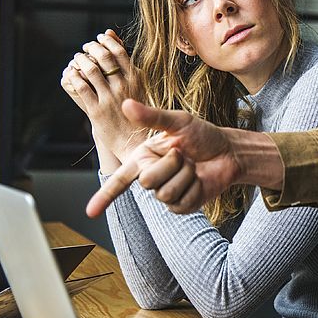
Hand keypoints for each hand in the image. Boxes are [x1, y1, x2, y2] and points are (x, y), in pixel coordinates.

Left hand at [60, 30, 144, 162]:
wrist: (135, 141)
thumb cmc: (138, 112)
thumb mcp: (138, 86)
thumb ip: (127, 64)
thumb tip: (112, 36)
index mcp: (136, 79)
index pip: (119, 51)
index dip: (106, 41)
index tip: (99, 38)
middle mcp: (123, 87)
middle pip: (104, 57)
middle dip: (92, 47)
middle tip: (86, 47)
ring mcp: (109, 98)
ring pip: (90, 70)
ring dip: (80, 60)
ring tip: (77, 58)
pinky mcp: (96, 110)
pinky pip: (81, 87)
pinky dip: (74, 76)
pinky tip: (72, 73)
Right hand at [85, 99, 243, 216]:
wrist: (228, 151)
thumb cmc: (202, 135)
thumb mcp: (179, 121)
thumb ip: (152, 116)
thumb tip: (125, 104)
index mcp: (143, 158)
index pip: (120, 180)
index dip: (104, 196)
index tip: (89, 212)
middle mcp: (151, 176)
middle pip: (147, 181)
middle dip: (171, 164)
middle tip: (184, 154)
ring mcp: (167, 194)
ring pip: (166, 193)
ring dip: (185, 175)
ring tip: (193, 166)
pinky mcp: (182, 206)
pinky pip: (182, 203)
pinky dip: (195, 188)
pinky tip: (199, 180)